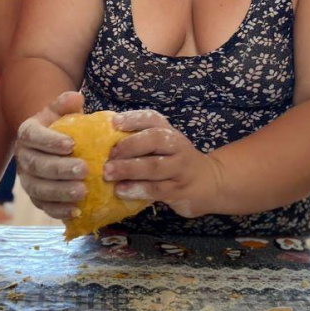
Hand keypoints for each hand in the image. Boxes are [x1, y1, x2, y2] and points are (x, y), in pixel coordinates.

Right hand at [15, 91, 85, 219]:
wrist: (55, 144)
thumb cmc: (62, 126)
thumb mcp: (63, 111)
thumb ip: (67, 104)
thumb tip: (76, 98)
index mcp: (27, 133)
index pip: (33, 136)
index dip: (50, 141)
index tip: (71, 144)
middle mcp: (23, 157)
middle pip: (36, 165)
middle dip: (60, 169)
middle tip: (84, 169)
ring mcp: (27, 179)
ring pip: (38, 188)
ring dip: (60, 192)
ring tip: (82, 191)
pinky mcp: (36, 197)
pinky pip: (43, 206)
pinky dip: (59, 210)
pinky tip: (77, 210)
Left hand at [104, 110, 224, 217]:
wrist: (209, 182)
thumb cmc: (174, 161)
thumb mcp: (163, 147)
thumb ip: (140, 141)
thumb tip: (100, 139)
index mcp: (169, 132)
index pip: (153, 119)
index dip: (133, 119)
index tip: (113, 123)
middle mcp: (177, 146)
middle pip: (155, 140)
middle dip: (130, 145)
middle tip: (109, 154)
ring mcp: (180, 168)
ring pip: (155, 166)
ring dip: (130, 169)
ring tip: (108, 173)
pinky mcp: (179, 190)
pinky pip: (157, 189)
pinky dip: (138, 189)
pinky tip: (121, 191)